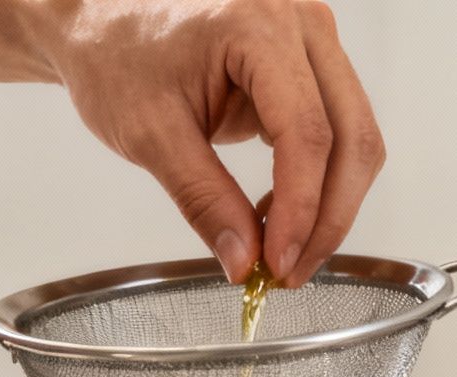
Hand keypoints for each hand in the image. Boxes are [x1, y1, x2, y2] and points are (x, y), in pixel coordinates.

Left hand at [42, 0, 383, 286]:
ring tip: (282, 251)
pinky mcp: (310, 63)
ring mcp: (312, 39)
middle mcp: (300, 23)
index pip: (307, 132)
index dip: (302, 209)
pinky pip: (338, 131)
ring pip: (355, 138)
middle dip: (328, 218)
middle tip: (291, 272)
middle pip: (351, 136)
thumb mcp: (151, 134)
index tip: (279, 263)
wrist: (101, 21)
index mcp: (257, 26)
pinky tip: (278, 216)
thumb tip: (246, 261)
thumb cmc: (116, 56)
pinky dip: (318, 182)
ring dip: (330, 205)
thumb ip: (203, 200)